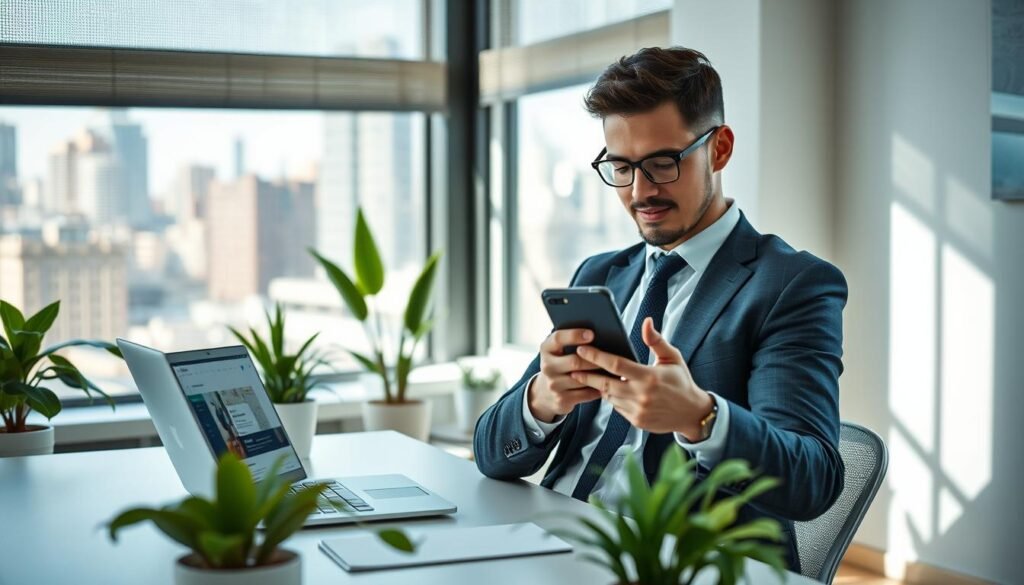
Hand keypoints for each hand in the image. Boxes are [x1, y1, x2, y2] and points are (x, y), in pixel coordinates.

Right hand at [528, 328, 601, 422]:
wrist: (545, 393)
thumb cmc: (561, 365)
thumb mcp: (559, 351)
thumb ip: (572, 343)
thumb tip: (599, 337)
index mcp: (546, 349)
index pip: (558, 338)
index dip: (575, 335)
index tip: (591, 334)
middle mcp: (547, 367)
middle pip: (574, 361)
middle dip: (594, 360)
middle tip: (610, 357)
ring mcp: (553, 385)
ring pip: (582, 379)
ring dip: (599, 375)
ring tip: (613, 370)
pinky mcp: (561, 399)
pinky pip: (586, 393)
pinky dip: (598, 389)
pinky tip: (607, 384)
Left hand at [571, 317, 714, 438]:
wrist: (692, 413)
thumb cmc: (682, 382)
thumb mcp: (672, 358)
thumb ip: (656, 341)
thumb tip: (646, 321)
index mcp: (649, 377)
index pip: (616, 365)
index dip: (597, 356)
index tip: (582, 349)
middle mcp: (641, 395)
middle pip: (605, 383)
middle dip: (587, 374)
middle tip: (574, 366)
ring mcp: (638, 410)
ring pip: (609, 397)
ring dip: (598, 386)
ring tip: (586, 376)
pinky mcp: (636, 421)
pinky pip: (617, 408)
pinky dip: (611, 398)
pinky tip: (607, 390)